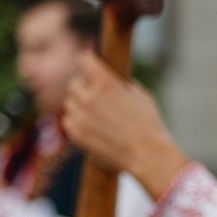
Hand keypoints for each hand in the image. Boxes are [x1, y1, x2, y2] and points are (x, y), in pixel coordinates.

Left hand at [63, 52, 190, 198]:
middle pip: (74, 84)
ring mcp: (80, 116)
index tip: (89, 65)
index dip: (87, 62)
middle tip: (95, 96)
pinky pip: (68, 121)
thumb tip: (114, 82)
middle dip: (84, 88)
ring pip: (70, 103)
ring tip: (96, 115)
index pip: (83, 60)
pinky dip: (77, 122)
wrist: (147, 155)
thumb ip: (122, 85)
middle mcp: (89, 97)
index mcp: (105, 82)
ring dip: (80, 106)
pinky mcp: (76, 134)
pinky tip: (91, 126)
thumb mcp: (140, 95)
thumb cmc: (149, 125)